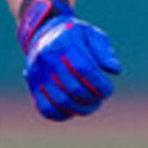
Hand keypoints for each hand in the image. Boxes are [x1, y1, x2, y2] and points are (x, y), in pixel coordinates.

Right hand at [17, 0, 120, 120]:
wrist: (45, 33)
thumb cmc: (75, 36)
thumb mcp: (92, 35)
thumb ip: (104, 51)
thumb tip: (114, 70)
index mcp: (63, 42)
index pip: (83, 69)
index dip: (99, 84)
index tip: (108, 90)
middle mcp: (46, 58)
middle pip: (72, 88)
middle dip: (92, 98)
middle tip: (100, 99)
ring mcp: (36, 74)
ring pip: (60, 102)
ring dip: (81, 109)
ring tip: (91, 105)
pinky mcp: (32, 87)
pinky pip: (47, 110)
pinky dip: (64, 115)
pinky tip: (75, 109)